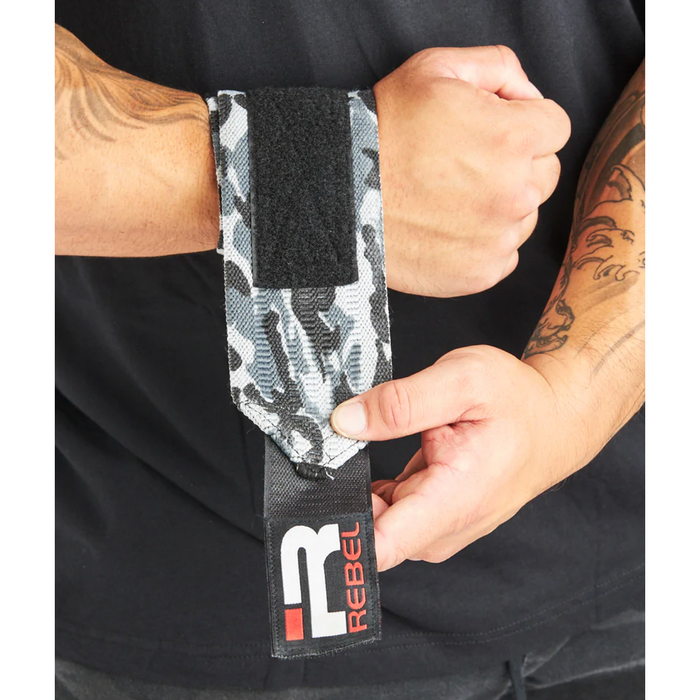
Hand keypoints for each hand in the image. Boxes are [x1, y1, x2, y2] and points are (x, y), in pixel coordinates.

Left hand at [330, 346, 588, 570]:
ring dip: (353, 492)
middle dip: (338, 497)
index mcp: (454, 498)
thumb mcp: (463, 379)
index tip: (312, 498)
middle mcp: (444, 526)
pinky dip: (369, 490)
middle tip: (327, 454)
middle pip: (368, 533)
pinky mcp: (431, 518)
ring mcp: (437, 527)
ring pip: (373, 523)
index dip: (339, 527)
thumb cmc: (518, 402)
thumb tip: (344, 422)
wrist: (553, 423)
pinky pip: (385, 513)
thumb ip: (401, 402)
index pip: (382, 545)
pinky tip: (368, 459)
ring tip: (351, 449)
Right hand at [375, 46, 570, 296]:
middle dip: (518, 165)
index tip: (492, 131)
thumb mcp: (435, 69)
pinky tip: (448, 228)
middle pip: (545, 174)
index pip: (555, 127)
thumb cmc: (383, 133)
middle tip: (467, 165)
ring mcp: (499, 238)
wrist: (342, 198)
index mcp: (514, 137)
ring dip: (501, 206)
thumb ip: (498, 67)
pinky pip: (504, 253)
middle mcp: (516, 192)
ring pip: (525, 216)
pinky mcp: (481, 273)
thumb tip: (527, 96)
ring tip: (451, 199)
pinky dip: (483, 243)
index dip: (524, 123)